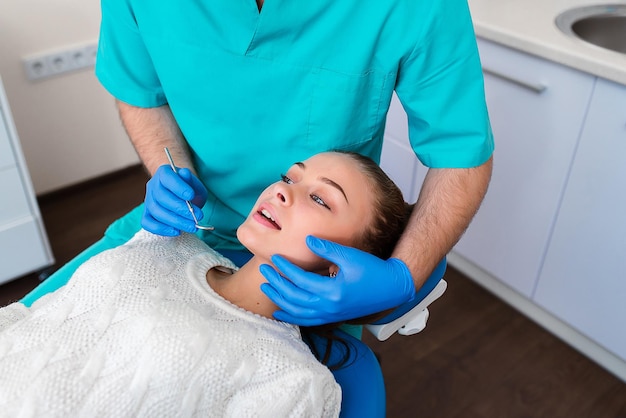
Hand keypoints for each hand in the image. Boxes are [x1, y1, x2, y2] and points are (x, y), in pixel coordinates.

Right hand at [142, 165, 207, 235]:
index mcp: (164, 173)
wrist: (182, 196)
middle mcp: (153, 186)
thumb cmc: (189, 189)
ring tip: (192, 226)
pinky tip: (176, 231)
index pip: (167, 178)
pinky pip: (148, 223)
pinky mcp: (147, 214)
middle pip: (162, 198)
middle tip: (197, 216)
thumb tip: (185, 174)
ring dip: (176, 221)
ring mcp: (148, 201)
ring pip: (156, 212)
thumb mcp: (194, 183)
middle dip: (181, 209)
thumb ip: (190, 180)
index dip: (178, 187)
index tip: (191, 196)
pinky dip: (161, 229)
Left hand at [259, 236, 415, 325]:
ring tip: (267, 288)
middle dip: (277, 284)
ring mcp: (330, 315)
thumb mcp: (350, 256)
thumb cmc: (372, 270)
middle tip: (265, 271)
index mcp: (333, 291)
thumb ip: (326, 248)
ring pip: (297, 312)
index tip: (275, 258)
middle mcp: (329, 307)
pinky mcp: (333, 317)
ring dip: (280, 300)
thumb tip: (306, 239)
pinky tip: (280, 312)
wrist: (391, 288)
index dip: (285, 268)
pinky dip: (291, 316)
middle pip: (294, 298)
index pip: (300, 280)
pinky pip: (307, 320)